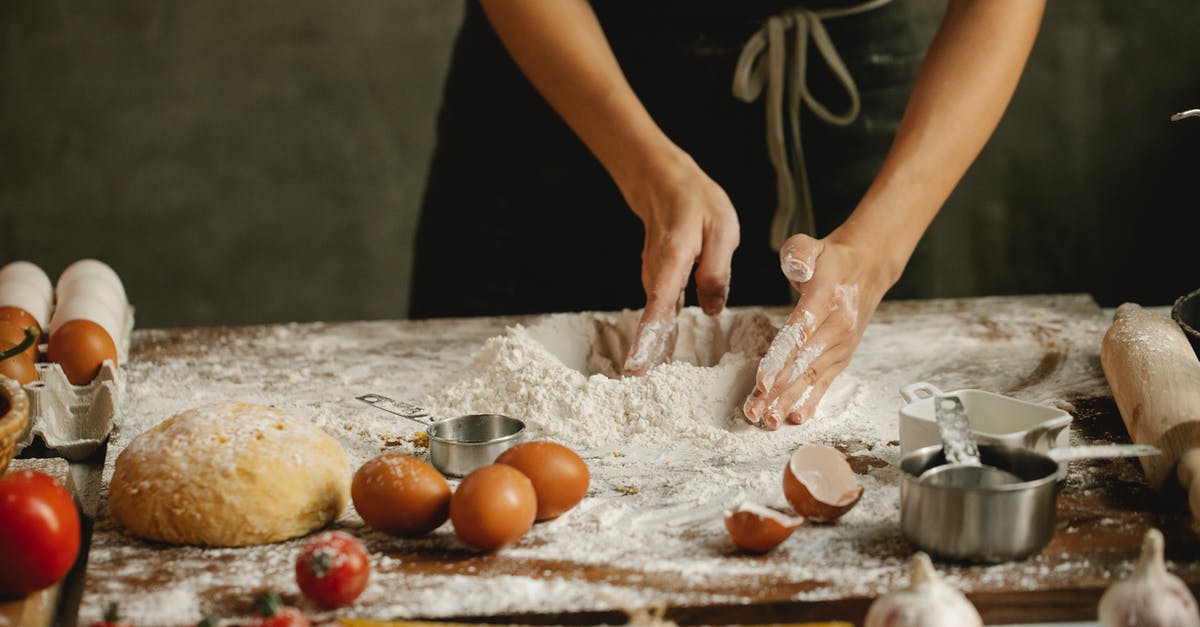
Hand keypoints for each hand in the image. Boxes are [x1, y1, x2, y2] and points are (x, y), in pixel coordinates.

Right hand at [622, 152, 739, 375]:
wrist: (664, 182)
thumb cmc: (695, 201)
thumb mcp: (721, 230)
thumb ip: (717, 271)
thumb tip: (712, 310)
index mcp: (672, 261)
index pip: (658, 305)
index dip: (649, 337)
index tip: (638, 366)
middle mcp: (656, 275)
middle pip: (652, 322)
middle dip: (647, 357)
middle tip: (642, 391)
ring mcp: (655, 279)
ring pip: (655, 320)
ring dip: (653, 351)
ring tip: (650, 384)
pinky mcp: (660, 282)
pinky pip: (659, 313)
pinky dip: (658, 335)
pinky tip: (659, 358)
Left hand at [742, 231, 890, 429]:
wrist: (867, 268)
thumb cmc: (831, 259)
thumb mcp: (811, 245)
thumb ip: (798, 253)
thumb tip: (794, 268)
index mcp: (826, 299)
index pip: (799, 334)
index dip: (780, 360)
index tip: (762, 382)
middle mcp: (837, 327)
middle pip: (802, 364)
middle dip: (777, 391)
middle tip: (755, 412)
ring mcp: (842, 344)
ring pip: (811, 377)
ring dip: (788, 401)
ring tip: (768, 421)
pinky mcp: (842, 356)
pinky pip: (826, 382)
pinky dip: (811, 401)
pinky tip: (796, 418)